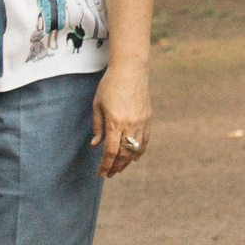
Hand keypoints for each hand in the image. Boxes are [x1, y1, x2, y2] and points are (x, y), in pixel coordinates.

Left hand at [91, 61, 151, 176]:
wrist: (130, 70)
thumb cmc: (110, 85)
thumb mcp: (97, 105)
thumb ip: (97, 126)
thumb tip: (96, 145)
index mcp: (115, 122)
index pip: (110, 151)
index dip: (105, 165)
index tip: (101, 173)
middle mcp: (130, 124)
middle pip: (124, 154)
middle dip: (116, 167)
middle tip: (110, 174)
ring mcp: (141, 122)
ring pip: (135, 150)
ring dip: (127, 162)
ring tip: (120, 168)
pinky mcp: (148, 118)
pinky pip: (145, 140)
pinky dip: (139, 151)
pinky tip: (134, 158)